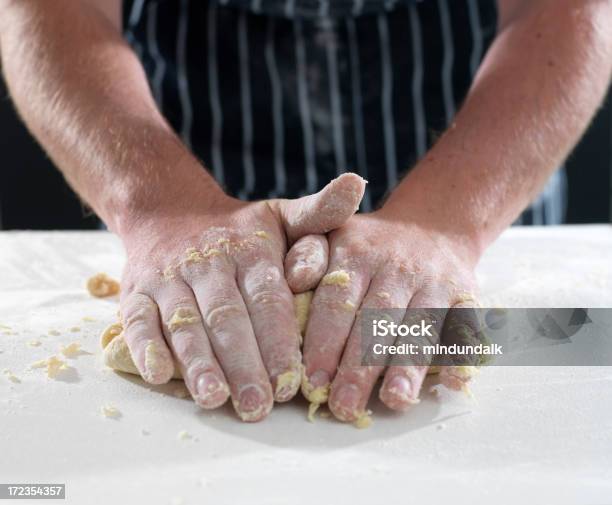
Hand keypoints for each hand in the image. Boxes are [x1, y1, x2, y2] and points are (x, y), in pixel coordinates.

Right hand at [118, 173, 365, 421]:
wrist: (170, 212)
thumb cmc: (239, 230)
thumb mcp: (281, 214)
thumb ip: (319, 212)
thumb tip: (357, 183)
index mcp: (249, 248)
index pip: (267, 296)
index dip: (279, 338)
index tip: (294, 379)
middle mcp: (208, 263)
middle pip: (227, 317)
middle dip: (244, 363)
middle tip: (260, 404)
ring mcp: (167, 279)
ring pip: (185, 323)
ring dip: (198, 363)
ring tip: (215, 398)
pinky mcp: (135, 294)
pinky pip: (137, 321)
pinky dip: (146, 348)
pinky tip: (161, 376)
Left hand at [297, 207, 481, 422]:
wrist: (431, 226)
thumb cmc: (369, 245)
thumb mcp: (332, 234)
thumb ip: (307, 257)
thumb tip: (291, 282)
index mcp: (356, 252)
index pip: (337, 301)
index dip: (324, 342)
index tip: (312, 381)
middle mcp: (397, 265)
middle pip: (376, 321)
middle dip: (359, 366)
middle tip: (344, 405)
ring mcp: (435, 281)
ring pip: (421, 327)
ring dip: (407, 365)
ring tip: (394, 400)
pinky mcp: (466, 294)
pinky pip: (468, 325)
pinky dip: (463, 353)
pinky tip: (454, 382)